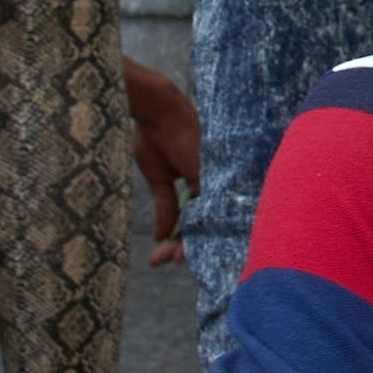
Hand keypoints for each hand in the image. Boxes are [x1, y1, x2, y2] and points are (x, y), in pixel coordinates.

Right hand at [125, 57, 200, 262]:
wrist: (158, 112)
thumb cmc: (157, 136)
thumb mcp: (159, 178)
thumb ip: (166, 207)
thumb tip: (161, 237)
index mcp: (199, 183)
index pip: (194, 219)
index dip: (179, 239)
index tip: (161, 256)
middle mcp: (212, 185)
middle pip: (204, 226)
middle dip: (183, 248)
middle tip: (163, 261)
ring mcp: (215, 182)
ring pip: (209, 222)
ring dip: (190, 243)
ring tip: (170, 258)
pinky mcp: (214, 177)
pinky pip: (212, 210)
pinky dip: (200, 229)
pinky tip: (185, 247)